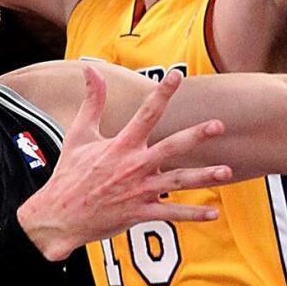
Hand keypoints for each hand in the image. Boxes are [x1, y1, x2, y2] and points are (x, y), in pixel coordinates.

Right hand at [18, 65, 231, 260]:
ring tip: (227, 171)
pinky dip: (193, 214)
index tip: (177, 75)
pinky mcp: (140, 213)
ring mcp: (139, 191)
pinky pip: (171, 214)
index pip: (146, 113)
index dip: (163, 92)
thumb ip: (92, 101)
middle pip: (171, 147)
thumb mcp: (79, 134)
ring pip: (178, 181)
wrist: (59, 216)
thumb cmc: (69, 175)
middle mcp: (134, 166)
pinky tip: (213, 214)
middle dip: (196, 135)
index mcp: (121, 145)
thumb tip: (91, 69)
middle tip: (219, 124)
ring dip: (204, 177)